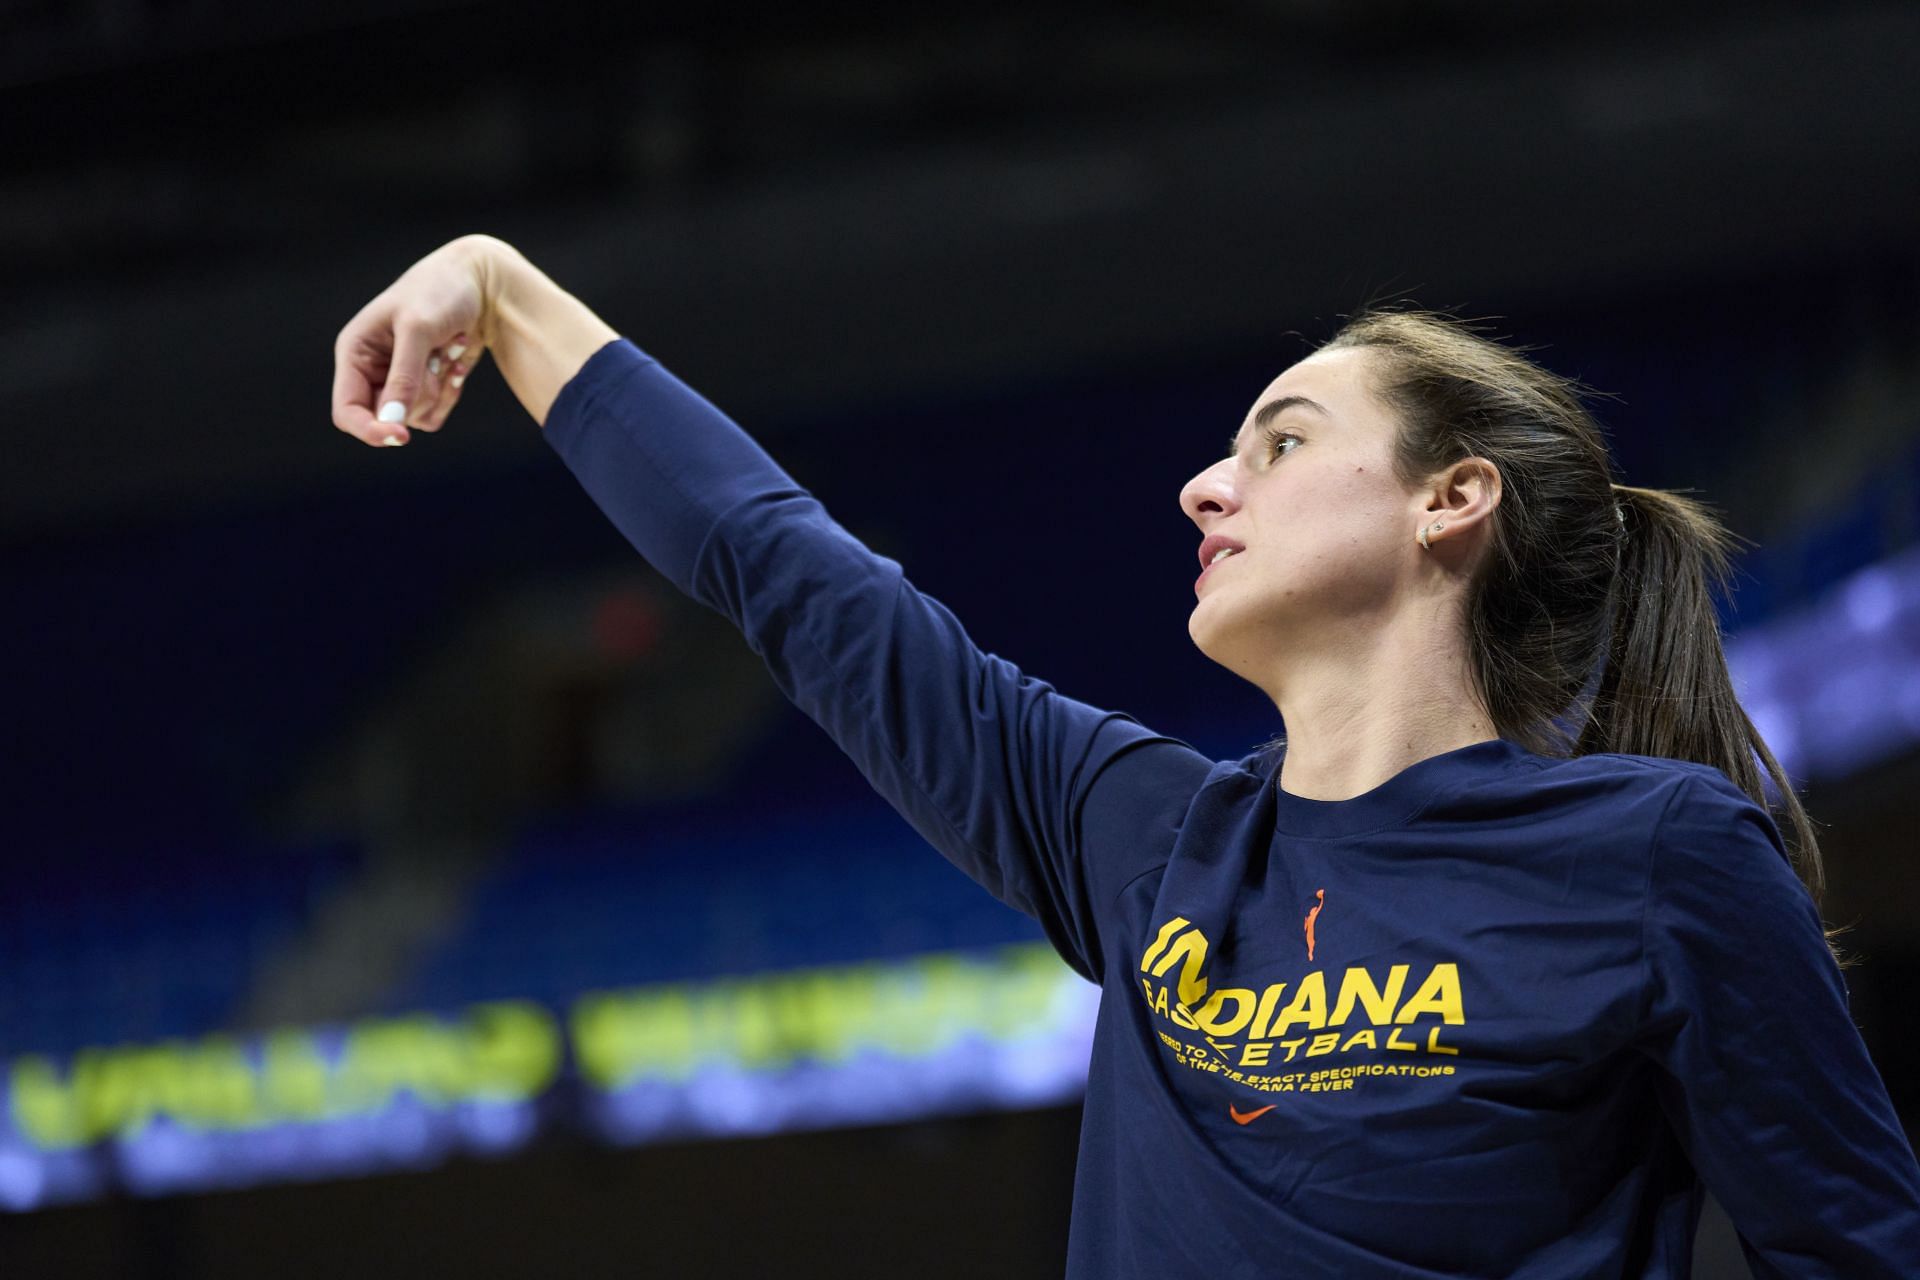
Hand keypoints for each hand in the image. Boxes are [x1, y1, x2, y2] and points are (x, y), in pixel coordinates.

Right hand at [331, 234, 503, 446]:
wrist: (481, 285)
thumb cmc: (440, 293)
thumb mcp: (418, 329)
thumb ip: (404, 375)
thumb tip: (391, 420)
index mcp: (355, 352)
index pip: (347, 410)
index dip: (368, 429)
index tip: (400, 435)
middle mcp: (372, 371)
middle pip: (387, 417)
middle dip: (418, 393)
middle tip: (436, 356)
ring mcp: (399, 382)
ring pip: (414, 417)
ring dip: (438, 387)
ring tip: (447, 346)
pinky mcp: (426, 388)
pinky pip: (435, 414)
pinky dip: (451, 391)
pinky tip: (458, 360)